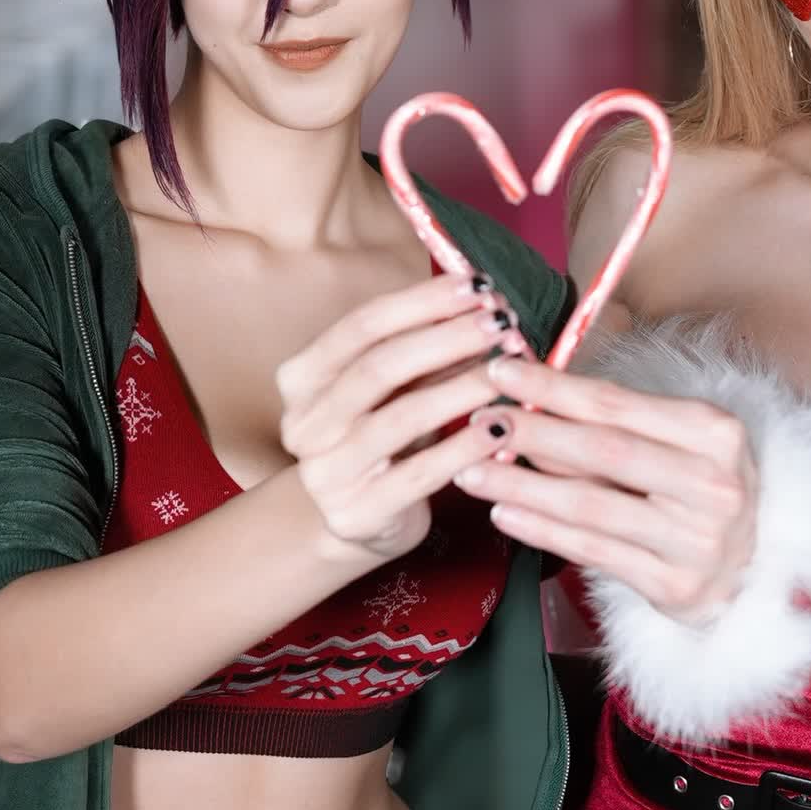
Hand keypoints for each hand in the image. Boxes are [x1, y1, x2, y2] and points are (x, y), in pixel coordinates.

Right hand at [276, 273, 527, 565]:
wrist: (356, 522)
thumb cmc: (383, 441)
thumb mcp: (391, 391)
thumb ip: (422, 351)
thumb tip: (484, 301)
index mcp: (300, 380)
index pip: (362, 326)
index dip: (422, 302)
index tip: (477, 286)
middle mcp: (303, 424)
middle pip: (380, 366)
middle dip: (448, 338)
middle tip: (502, 325)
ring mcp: (325, 473)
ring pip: (401, 417)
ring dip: (463, 387)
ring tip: (510, 370)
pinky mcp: (356, 514)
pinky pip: (420, 474)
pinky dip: (465, 446)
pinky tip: (502, 427)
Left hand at [452, 356, 757, 624]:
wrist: (747, 569)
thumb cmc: (698, 490)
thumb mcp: (680, 441)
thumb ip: (617, 420)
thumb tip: (531, 396)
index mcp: (716, 433)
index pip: (619, 404)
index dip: (554, 387)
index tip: (501, 371)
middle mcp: (714, 484)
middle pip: (604, 451)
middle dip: (534, 432)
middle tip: (481, 421)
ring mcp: (697, 539)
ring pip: (591, 505)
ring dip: (523, 485)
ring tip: (473, 472)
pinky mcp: (675, 585)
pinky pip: (593, 551)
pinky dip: (542, 531)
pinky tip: (504, 513)